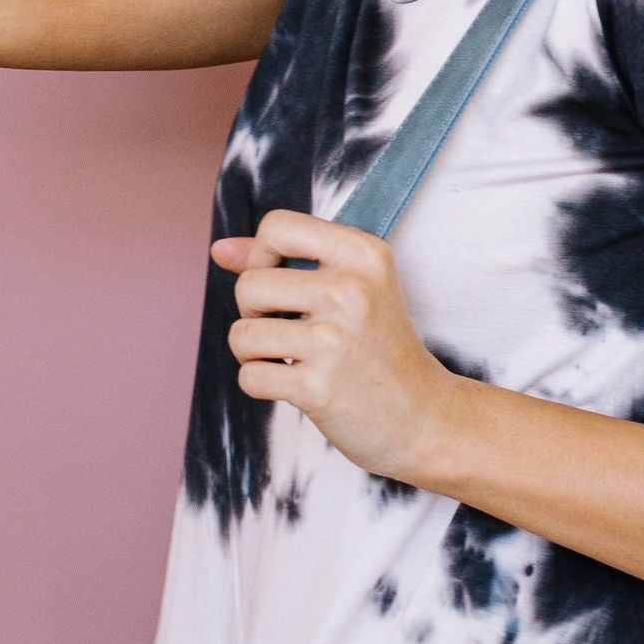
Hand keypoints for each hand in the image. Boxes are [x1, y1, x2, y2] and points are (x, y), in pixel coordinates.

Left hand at [213, 209, 459, 485]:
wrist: (424, 416)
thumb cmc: (380, 350)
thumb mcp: (351, 288)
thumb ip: (283, 261)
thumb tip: (220, 251)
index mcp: (363, 254)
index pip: (277, 226)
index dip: (260, 255)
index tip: (278, 283)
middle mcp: (350, 290)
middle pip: (249, 284)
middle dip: (254, 313)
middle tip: (290, 331)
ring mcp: (334, 340)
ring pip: (242, 334)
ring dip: (255, 354)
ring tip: (293, 360)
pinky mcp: (318, 387)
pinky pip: (250, 377)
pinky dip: (264, 385)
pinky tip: (298, 385)